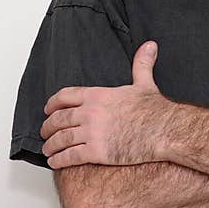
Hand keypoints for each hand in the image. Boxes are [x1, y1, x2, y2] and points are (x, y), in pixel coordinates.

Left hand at [40, 40, 166, 168]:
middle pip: (58, 119)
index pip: (65, 96)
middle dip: (47, 126)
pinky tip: (55, 161)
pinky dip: (59, 159)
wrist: (164, 130)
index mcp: (98, 95)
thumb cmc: (155, 110)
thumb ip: (141, 64)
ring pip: (61, 139)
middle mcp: (90, 112)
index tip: (47, 109)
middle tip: (44, 132)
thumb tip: (149, 46)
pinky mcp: (97, 152)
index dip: (52, 103)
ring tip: (48, 149)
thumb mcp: (145, 83)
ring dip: (51, 145)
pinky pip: (70, 156)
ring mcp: (92, 133)